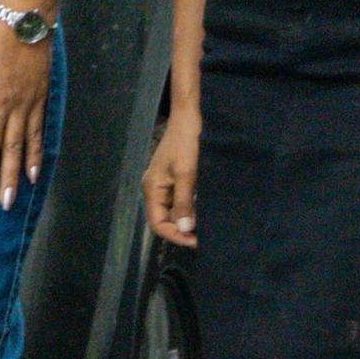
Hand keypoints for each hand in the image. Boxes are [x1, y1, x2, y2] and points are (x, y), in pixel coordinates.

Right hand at [142, 102, 200, 248]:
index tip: (197, 241)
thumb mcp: (186, 173)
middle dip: (183, 229)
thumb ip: (184, 202)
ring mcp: (164, 184)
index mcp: (152, 189)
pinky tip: (205, 210)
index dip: (175, 236)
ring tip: (208, 225)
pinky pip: (179, 201)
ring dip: (188, 219)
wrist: (189, 118)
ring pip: (174, 211)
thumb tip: (184, 229)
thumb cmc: (186, 143)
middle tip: (206, 235)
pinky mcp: (174, 179)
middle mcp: (154, 189)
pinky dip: (191, 208)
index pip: (158, 224)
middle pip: (165, 220)